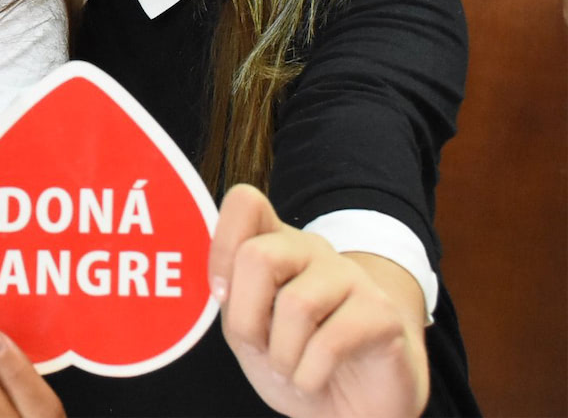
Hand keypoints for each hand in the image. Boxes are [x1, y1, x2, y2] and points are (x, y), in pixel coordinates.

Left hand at [209, 184, 428, 417]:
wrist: (353, 403)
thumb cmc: (294, 357)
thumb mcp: (247, 329)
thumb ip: (230, 297)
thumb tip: (219, 285)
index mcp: (275, 244)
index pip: (246, 203)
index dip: (221, 246)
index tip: (221, 295)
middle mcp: (313, 251)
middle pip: (259, 256)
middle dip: (246, 317)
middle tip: (258, 348)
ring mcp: (352, 277)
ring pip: (296, 303)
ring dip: (281, 355)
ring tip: (288, 370)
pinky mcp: (382, 312)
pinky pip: (331, 341)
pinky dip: (308, 374)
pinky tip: (311, 380)